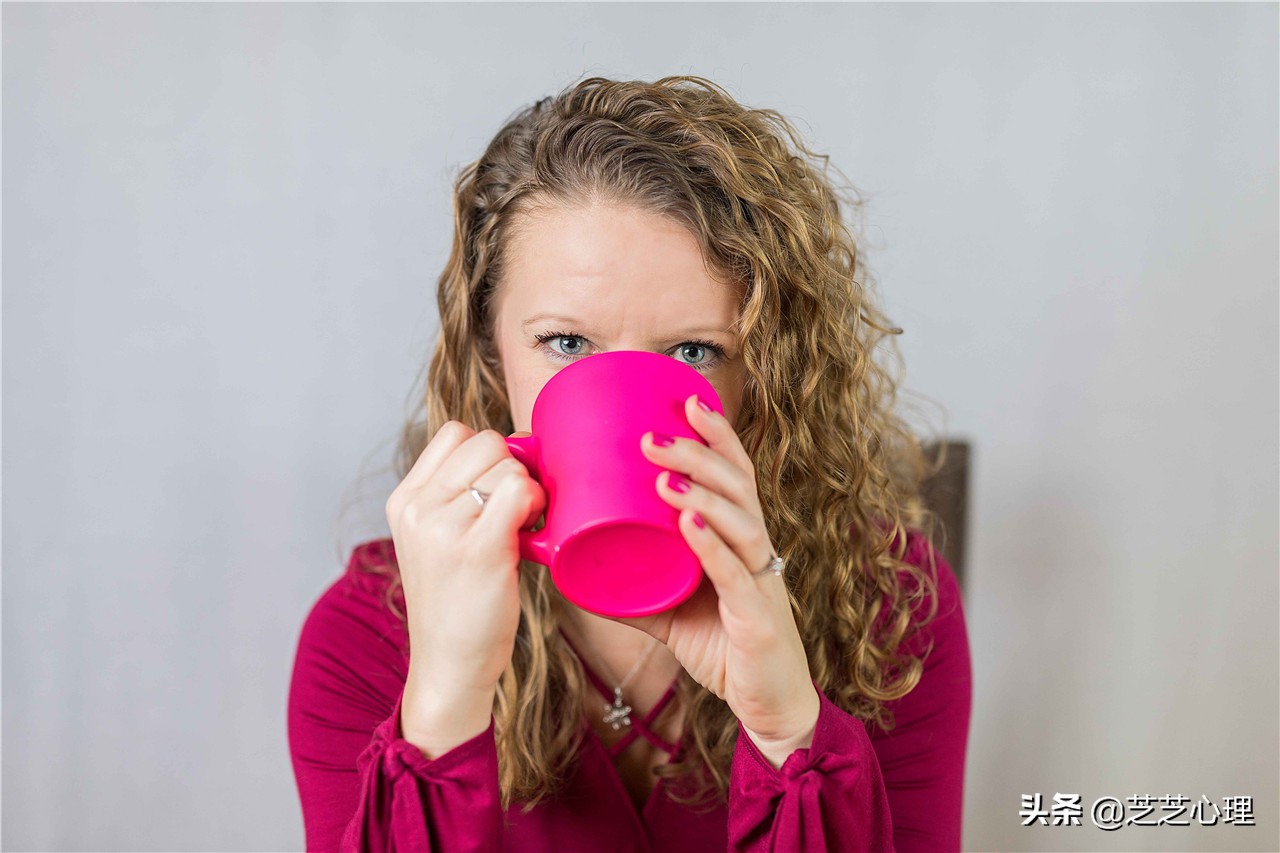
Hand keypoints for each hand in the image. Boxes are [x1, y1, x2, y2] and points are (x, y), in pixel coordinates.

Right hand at [386, 423, 545, 735]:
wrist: (449, 665)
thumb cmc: (458, 600)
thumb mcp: (435, 539)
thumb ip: (457, 495)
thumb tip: (517, 450)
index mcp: (405, 500)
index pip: (455, 432)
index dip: (488, 454)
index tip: (497, 491)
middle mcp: (418, 508)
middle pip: (486, 442)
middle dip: (511, 469)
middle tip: (515, 512)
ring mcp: (444, 527)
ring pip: (507, 465)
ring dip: (528, 490)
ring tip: (520, 528)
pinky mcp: (477, 549)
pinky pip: (520, 490)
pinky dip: (536, 504)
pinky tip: (530, 534)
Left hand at [606, 394, 820, 762]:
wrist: (765, 703)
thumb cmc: (720, 644)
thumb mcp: (666, 606)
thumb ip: (627, 584)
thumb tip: (566, 563)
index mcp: (739, 537)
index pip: (735, 473)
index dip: (717, 435)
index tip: (687, 401)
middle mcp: (756, 549)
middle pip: (739, 485)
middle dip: (699, 453)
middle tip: (652, 436)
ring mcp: (762, 581)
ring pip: (743, 522)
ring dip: (704, 493)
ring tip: (665, 475)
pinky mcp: (759, 618)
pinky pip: (738, 575)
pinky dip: (712, 547)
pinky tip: (689, 525)